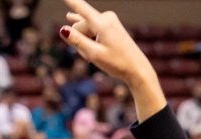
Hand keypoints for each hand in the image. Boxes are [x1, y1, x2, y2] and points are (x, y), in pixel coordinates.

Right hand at [60, 0, 165, 118]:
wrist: (138, 69)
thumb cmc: (117, 63)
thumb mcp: (94, 54)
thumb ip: (77, 41)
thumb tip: (62, 30)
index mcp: (102, 24)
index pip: (81, 8)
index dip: (71, 1)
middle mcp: (106, 18)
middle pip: (81, 25)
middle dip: (80, 41)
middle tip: (87, 59)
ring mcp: (110, 20)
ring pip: (87, 29)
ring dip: (85, 42)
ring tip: (90, 58)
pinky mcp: (112, 25)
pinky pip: (94, 29)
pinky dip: (90, 38)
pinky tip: (71, 17)